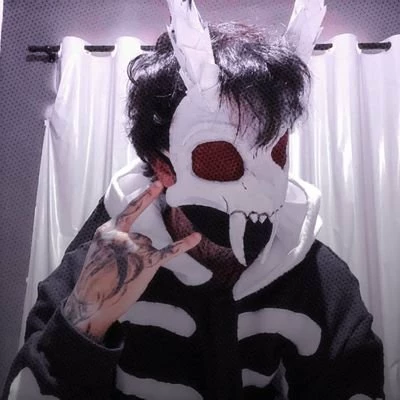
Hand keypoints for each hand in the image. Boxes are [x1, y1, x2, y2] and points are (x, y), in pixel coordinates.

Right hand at [64, 181, 200, 340]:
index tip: (159, 185)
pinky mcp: (147, 262)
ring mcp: (135, 248)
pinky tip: (196, 237)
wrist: (92, 303)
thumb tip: (138, 241)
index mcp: (107, 231)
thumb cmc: (94, 279)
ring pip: (149, 246)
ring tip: (128, 274)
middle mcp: (122, 236)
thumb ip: (116, 240)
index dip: (145, 197)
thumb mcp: (98, 251)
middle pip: (141, 236)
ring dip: (143, 259)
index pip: (130, 211)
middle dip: (136, 251)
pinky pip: (169, 251)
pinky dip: (184, 245)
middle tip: (121, 269)